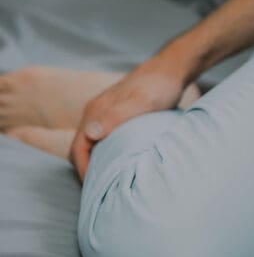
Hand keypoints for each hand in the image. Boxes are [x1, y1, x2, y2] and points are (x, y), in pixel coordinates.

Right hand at [70, 53, 190, 180]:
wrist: (173, 68)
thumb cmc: (160, 85)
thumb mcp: (142, 102)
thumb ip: (116, 116)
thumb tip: (90, 134)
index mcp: (96, 111)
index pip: (77, 148)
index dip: (83, 169)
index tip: (95, 187)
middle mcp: (96, 111)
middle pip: (82, 148)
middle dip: (88, 168)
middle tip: (103, 188)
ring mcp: (106, 112)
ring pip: (93, 143)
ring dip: (98, 160)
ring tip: (111, 178)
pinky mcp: (118, 113)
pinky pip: (105, 137)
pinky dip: (107, 151)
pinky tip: (122, 160)